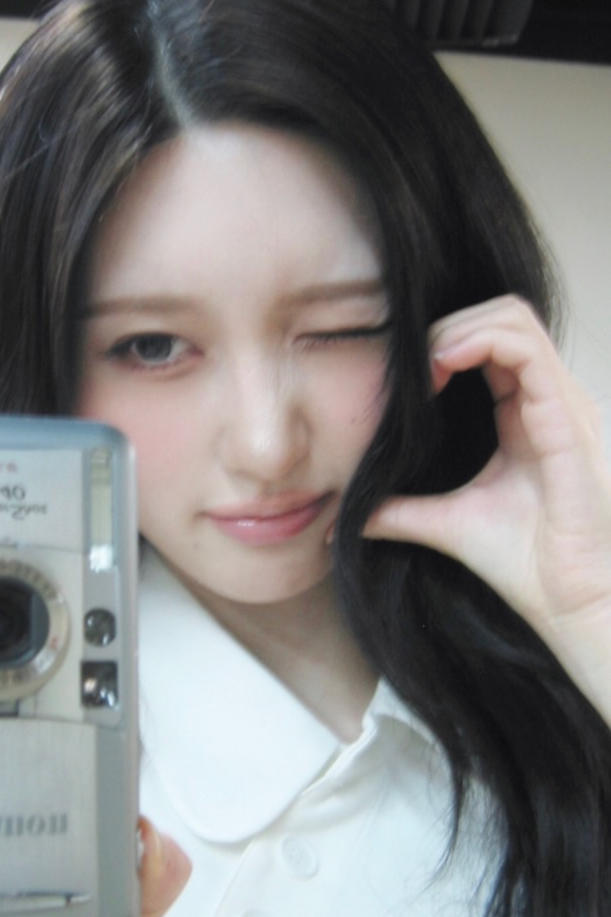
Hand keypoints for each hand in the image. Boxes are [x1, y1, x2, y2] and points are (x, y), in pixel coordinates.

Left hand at [363, 297, 610, 690]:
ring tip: (421, 367)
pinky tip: (439, 368)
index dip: (442, 343)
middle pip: (502, 315)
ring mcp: (563, 403)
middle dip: (445, 326)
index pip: (490, 341)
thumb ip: (400, 511)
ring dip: (456, 328)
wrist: (571, 602)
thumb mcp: (446, 524)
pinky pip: (526, 348)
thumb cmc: (526, 564)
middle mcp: (550, 399)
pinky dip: (477, 341)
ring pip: (513, 317)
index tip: (402, 381)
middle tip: (407, 368)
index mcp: (527, 413)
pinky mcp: (567, 417)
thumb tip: (347, 518)